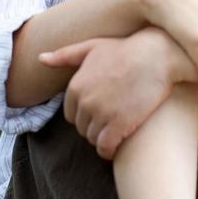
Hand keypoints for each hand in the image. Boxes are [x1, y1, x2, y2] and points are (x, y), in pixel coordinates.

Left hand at [38, 31, 173, 159]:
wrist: (156, 56)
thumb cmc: (126, 49)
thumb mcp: (92, 47)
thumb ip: (65, 55)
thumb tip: (40, 58)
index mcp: (76, 86)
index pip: (72, 115)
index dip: (86, 116)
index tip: (100, 113)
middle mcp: (85, 102)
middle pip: (82, 129)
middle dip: (94, 128)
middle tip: (111, 123)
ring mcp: (102, 114)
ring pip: (94, 139)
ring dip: (103, 139)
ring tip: (116, 133)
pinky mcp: (119, 124)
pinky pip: (106, 147)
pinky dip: (109, 151)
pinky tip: (116, 148)